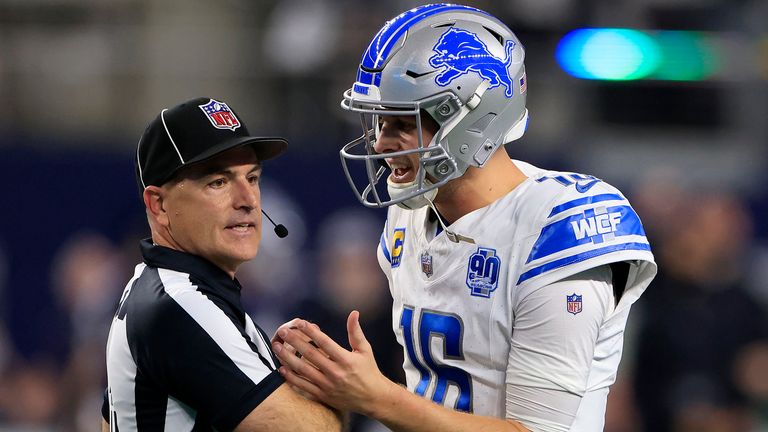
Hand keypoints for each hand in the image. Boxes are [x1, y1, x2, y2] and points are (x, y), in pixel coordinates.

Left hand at [271, 310, 397, 416]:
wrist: (373, 399)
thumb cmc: (369, 371)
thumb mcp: (365, 350)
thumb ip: (356, 332)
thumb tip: (354, 313)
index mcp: (346, 360)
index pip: (325, 343)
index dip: (311, 332)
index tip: (300, 323)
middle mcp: (335, 373)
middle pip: (310, 355)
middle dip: (294, 341)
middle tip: (283, 332)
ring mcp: (327, 385)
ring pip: (303, 370)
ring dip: (287, 358)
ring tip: (277, 347)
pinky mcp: (323, 395)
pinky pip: (303, 386)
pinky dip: (291, 377)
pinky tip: (282, 368)